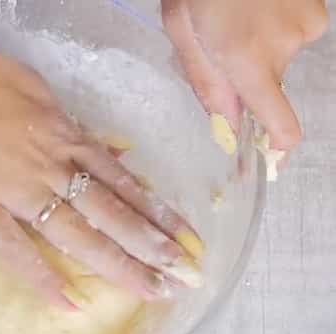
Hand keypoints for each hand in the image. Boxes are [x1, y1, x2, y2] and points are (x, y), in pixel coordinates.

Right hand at [0, 43, 202, 307]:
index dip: (155, 211)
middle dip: (152, 245)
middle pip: (110, 212)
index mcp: (63, 136)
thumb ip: (69, 124)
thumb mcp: (36, 89)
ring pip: (76, 233)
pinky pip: (14, 249)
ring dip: (117, 263)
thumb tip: (103, 150)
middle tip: (185, 277)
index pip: (120, 181)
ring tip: (152, 289)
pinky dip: (42, 278)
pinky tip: (69, 304)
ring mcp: (14, 190)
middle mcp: (50, 166)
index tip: (184, 237)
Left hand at [162, 0, 327, 156]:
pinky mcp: (316, 13)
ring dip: (256, 46)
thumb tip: (228, 126)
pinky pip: (291, 35)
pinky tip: (257, 5)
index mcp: (245, 59)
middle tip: (218, 38)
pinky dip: (274, 27)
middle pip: (265, 84)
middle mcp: (283, 47)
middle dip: (243, 74)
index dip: (277, 144)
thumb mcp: (181, 30)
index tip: (270, 154)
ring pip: (276, 58)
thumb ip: (206, 82)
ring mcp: (306, 27)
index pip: (280, 122)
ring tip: (236, 13)